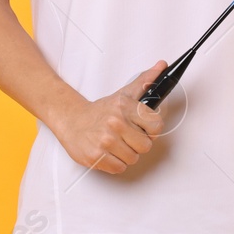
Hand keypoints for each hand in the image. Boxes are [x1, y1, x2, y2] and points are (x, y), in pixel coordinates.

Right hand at [49, 63, 165, 173]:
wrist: (71, 120)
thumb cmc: (100, 110)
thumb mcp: (124, 94)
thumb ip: (145, 81)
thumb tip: (162, 65)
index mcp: (124, 107)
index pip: (156, 126)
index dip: (150, 130)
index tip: (142, 128)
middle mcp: (115, 123)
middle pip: (145, 146)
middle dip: (137, 143)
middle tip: (126, 136)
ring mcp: (105, 141)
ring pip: (133, 159)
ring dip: (125, 154)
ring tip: (116, 143)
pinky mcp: (96, 157)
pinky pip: (119, 168)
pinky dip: (114, 163)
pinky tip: (108, 152)